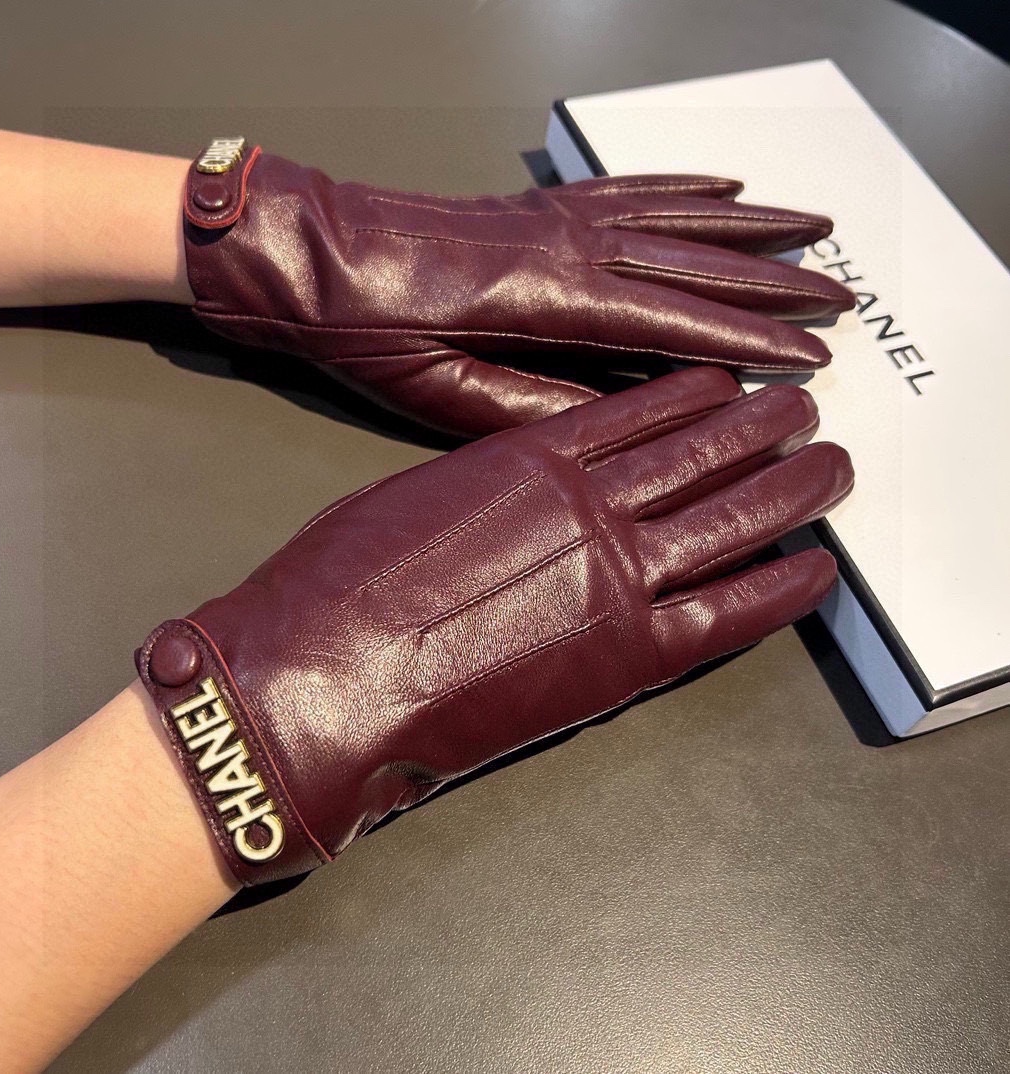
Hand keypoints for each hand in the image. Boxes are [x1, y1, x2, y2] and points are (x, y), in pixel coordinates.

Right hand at [136, 368, 852, 884]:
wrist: (318, 672)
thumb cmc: (340, 579)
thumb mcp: (415, 495)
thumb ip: (488, 486)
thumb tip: (524, 486)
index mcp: (531, 458)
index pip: (640, 413)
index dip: (695, 397)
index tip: (731, 384)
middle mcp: (589, 504)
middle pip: (702, 454)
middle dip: (760, 429)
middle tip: (802, 411)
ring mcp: (616, 576)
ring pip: (730, 518)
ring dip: (788, 489)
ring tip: (830, 466)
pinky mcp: (626, 654)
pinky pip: (727, 612)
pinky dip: (779, 588)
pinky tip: (816, 567)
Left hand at [182, 142, 852, 437]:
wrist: (305, 255)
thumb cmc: (359, 331)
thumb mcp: (434, 393)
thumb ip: (529, 407)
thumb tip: (615, 416)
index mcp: (541, 299)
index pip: (668, 322)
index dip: (745, 339)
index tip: (808, 355)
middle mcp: (561, 246)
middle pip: (689, 261)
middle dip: (771, 283)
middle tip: (840, 296)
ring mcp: (551, 217)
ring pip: (673, 214)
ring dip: (749, 225)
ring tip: (814, 228)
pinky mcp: (535, 206)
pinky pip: (627, 188)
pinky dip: (684, 186)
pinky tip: (726, 185)